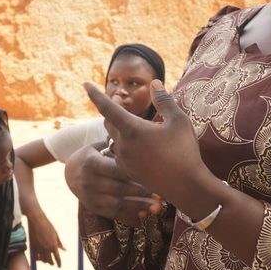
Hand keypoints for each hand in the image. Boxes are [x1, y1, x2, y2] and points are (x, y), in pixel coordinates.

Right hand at [28, 212, 65, 266]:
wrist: (37, 221)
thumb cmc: (48, 226)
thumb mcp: (56, 234)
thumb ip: (60, 243)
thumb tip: (64, 250)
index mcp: (53, 245)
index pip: (57, 258)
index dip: (59, 263)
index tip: (59, 266)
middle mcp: (46, 248)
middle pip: (49, 260)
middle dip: (52, 263)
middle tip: (53, 263)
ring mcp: (39, 248)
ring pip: (43, 260)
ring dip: (45, 261)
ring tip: (47, 260)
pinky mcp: (33, 247)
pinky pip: (36, 257)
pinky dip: (38, 259)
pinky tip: (40, 258)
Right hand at [64, 146, 162, 223]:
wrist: (70, 173)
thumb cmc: (92, 155)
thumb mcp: (98, 147)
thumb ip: (116, 147)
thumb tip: (142, 140)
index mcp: (91, 163)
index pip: (116, 170)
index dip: (135, 174)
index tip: (154, 175)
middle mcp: (89, 182)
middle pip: (119, 189)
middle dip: (142, 193)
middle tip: (162, 195)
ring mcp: (90, 197)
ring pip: (118, 205)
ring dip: (139, 207)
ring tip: (157, 208)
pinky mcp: (93, 208)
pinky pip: (114, 215)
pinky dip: (129, 216)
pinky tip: (145, 215)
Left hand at [83, 80, 210, 212]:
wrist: (186, 186)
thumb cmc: (184, 151)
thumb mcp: (178, 120)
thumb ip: (164, 100)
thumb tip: (155, 83)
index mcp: (132, 129)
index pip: (107, 107)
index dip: (95, 94)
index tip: (85, 84)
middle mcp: (123, 145)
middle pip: (108, 122)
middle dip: (113, 110)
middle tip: (120, 101)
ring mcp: (123, 160)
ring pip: (114, 139)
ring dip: (119, 129)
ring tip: (132, 123)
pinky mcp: (128, 171)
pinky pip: (120, 153)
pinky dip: (125, 144)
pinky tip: (139, 145)